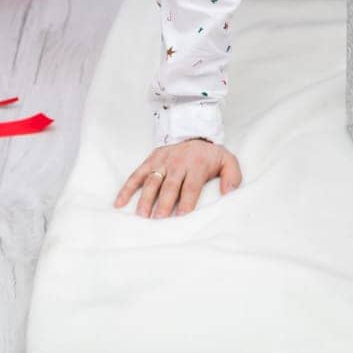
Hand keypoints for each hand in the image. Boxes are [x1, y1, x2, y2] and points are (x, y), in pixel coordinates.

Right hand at [114, 138, 242, 217]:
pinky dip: (127, 188)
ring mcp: (162, 162)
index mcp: (197, 165)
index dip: (186, 201)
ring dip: (146, 199)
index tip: (181, 216)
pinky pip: (136, 175)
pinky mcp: (151, 161)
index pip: (190, 186)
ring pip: (152, 181)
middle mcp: (178, 163)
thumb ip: (232, 177)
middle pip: (169, 186)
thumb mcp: (228, 160)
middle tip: (158, 220)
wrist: (194, 131)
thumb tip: (229, 194)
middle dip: (163, 203)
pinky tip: (119, 203)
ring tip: (141, 216)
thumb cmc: (210, 154)